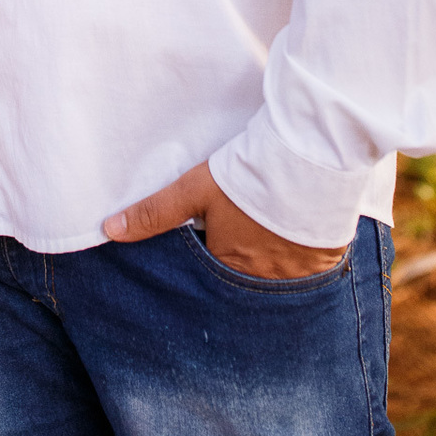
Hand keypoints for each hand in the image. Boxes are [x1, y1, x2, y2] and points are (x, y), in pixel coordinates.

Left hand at [103, 160, 346, 279]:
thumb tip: (109, 231)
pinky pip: (311, 273)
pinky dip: (303, 261)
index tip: (212, 248)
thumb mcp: (194, 190)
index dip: (210, 258)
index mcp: (229, 265)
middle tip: (243, 247)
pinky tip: (298, 241)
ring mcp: (299, 274)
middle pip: (245, 280)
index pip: (211, 276)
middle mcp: (264, 280)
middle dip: (241, 269)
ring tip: (270, 243)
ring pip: (278, 279)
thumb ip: (154, 213)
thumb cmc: (247, 173)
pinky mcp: (327, 261)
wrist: (309, 156)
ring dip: (272, 265)